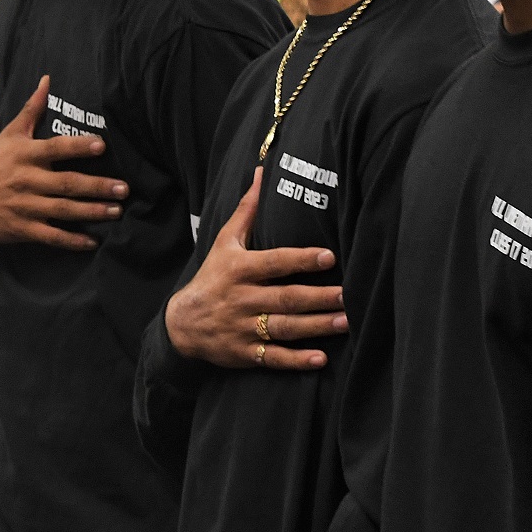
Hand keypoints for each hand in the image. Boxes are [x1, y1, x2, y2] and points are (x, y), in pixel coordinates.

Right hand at [0, 75, 122, 266]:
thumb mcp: (8, 135)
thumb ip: (31, 109)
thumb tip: (47, 80)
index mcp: (25, 155)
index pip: (55, 148)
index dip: (77, 146)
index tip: (102, 146)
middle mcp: (26, 180)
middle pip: (66, 182)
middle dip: (97, 186)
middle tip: (124, 188)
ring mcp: (25, 207)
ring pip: (63, 210)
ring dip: (92, 211)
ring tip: (117, 210)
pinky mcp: (23, 229)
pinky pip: (51, 236)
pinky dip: (72, 240)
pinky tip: (93, 242)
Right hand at [164, 168, 344, 369]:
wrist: (182, 323)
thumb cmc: (212, 276)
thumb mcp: (224, 241)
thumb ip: (248, 210)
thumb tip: (262, 172)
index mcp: (240, 269)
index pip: (275, 263)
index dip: (300, 259)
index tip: (329, 257)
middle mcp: (243, 298)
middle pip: (286, 298)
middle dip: (319, 298)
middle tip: (349, 296)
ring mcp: (244, 327)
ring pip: (285, 327)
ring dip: (316, 327)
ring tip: (346, 322)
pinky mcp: (246, 352)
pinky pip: (273, 357)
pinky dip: (296, 360)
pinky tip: (320, 359)